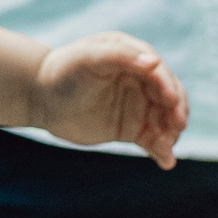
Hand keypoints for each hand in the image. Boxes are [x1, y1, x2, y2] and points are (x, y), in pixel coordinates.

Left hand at [29, 34, 187, 166]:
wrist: (40, 98)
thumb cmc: (62, 72)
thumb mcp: (87, 58)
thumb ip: (119, 56)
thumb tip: (154, 61)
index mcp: (133, 56)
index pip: (159, 72)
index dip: (169, 86)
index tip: (171, 102)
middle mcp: (141, 80)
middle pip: (170, 96)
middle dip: (176, 111)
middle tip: (177, 127)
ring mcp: (138, 105)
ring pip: (165, 120)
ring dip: (170, 133)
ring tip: (165, 148)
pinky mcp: (131, 128)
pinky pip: (153, 139)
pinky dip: (161, 150)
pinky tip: (166, 161)